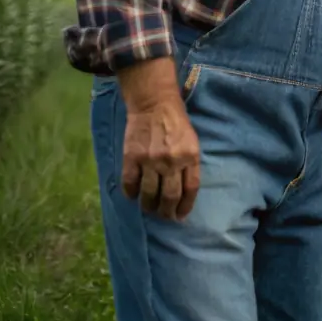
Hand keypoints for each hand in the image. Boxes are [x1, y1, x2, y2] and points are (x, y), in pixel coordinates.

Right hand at [117, 57, 200, 220]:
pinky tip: (133, 196)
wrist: (154, 103)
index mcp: (190, 156)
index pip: (191, 189)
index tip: (181, 215)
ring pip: (148, 194)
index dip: (186, 206)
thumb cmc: (176, 122)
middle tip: (165, 217)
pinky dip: (131, 194)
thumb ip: (189, 164)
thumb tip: (185, 192)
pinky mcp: (131, 158)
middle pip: (170, 196)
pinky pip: (130, 184)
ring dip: (149, 206)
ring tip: (149, 209)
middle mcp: (171, 161)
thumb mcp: (192, 141)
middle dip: (167, 212)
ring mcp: (150, 160)